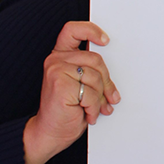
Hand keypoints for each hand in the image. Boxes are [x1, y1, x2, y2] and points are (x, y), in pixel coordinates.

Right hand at [22, 21, 120, 163]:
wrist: (50, 133)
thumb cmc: (66, 111)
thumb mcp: (82, 87)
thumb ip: (92, 73)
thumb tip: (113, 78)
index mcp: (61, 57)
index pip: (73, 31)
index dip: (91, 30)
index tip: (105, 40)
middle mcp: (56, 61)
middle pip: (95, 59)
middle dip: (106, 81)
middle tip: (109, 97)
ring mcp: (56, 71)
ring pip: (95, 78)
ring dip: (100, 98)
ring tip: (93, 108)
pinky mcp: (60, 85)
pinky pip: (90, 93)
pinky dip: (94, 107)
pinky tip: (86, 114)